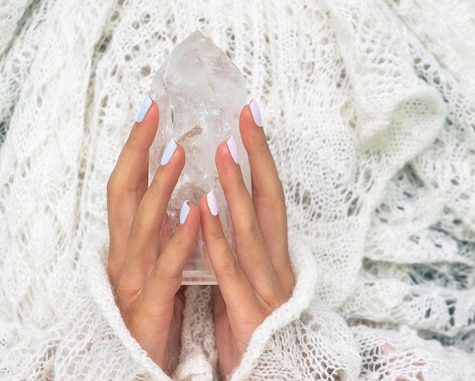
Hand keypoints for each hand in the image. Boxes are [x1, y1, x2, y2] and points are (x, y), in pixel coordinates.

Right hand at [107, 97, 198, 371]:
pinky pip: (166, 267)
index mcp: (130, 240)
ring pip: (142, 224)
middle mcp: (125, 252)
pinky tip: (195, 213)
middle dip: (137, 151)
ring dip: (160, 185)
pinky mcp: (150, 302)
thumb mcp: (154, 260)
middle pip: (123, 193)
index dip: (136, 146)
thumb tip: (177, 192)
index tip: (151, 109)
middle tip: (154, 113)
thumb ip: (160, 228)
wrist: (144, 360)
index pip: (128, 184)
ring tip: (178, 151)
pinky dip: (179, 238)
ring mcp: (134, 276)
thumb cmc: (156, 305)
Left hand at [199, 101, 294, 377]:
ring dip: (238, 188)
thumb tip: (232, 214)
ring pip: (252, 229)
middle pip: (271, 203)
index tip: (251, 122)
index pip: (270, 200)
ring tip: (223, 150)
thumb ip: (245, 251)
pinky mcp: (250, 312)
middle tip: (246, 117)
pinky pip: (231, 269)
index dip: (262, 160)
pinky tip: (203, 208)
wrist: (273, 375)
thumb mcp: (254, 284)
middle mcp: (277, 266)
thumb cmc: (256, 330)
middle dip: (259, 158)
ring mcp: (267, 288)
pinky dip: (217, 236)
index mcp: (275, 258)